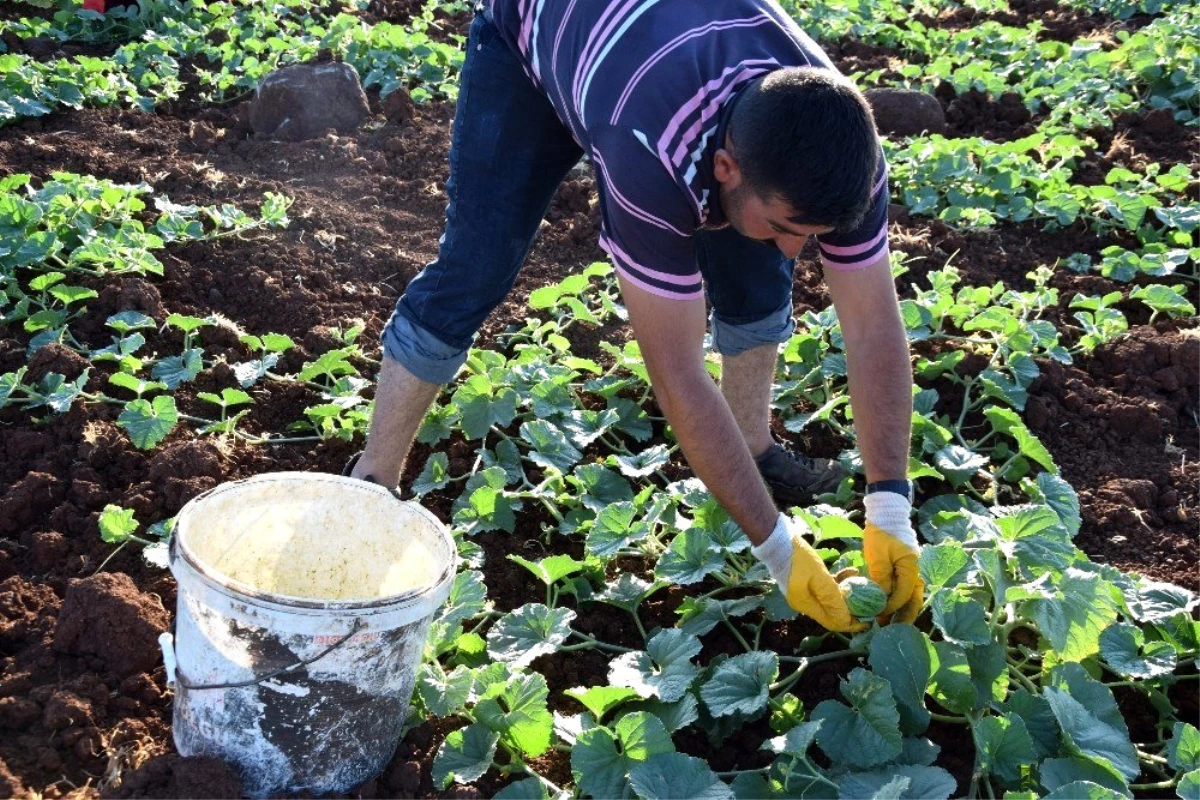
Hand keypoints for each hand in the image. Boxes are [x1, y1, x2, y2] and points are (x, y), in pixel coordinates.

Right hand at [762, 517, 866, 632]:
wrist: (778, 541)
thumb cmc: (798, 558)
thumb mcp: (819, 576)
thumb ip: (832, 597)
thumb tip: (847, 619)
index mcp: (806, 605)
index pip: (832, 622)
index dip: (850, 624)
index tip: (868, 621)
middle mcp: (805, 602)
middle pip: (832, 613)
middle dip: (851, 610)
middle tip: (869, 604)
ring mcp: (804, 592)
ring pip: (830, 598)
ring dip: (847, 593)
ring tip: (862, 584)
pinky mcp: (805, 581)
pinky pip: (825, 587)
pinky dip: (838, 582)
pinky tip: (851, 571)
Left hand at [863, 493, 922, 623]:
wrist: (886, 511)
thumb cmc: (880, 530)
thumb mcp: (877, 554)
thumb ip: (881, 576)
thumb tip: (881, 598)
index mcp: (911, 567)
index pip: (904, 593)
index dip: (891, 607)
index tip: (878, 616)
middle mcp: (915, 569)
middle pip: (914, 598)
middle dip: (905, 615)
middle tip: (892, 630)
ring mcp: (911, 568)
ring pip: (911, 594)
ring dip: (902, 609)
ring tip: (889, 624)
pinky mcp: (904, 566)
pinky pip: (904, 587)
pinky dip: (898, 598)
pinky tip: (888, 607)